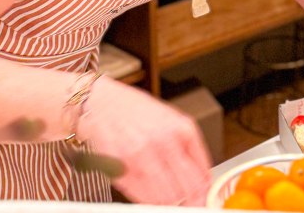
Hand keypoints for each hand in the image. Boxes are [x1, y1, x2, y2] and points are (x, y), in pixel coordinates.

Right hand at [77, 76, 211, 205]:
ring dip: (168, 202)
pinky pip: (141, 197)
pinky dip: (147, 199)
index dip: (204, 193)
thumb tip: (204, 179)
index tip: (203, 199)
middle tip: (187, 202)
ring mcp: (140, 156)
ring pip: (165, 198)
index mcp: (181, 129)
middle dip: (189, 201)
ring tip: (165, 195)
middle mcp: (163, 142)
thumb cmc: (135, 110)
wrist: (99, 102)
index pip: (201, 176)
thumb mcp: (172, 120)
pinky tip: (147, 188)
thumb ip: (191, 149)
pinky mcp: (120, 168)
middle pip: (186, 190)